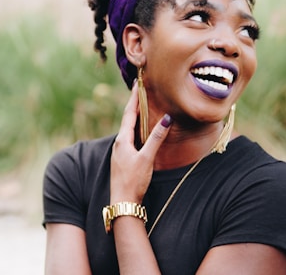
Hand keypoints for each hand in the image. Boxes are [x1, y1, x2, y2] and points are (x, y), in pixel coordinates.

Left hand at [110, 82, 171, 203]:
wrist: (123, 201)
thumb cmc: (133, 181)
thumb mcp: (147, 158)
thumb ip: (156, 139)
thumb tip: (166, 118)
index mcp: (122, 140)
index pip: (129, 114)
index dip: (134, 99)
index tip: (137, 84)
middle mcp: (119, 143)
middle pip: (127, 118)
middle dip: (134, 104)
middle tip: (139, 90)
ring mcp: (120, 151)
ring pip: (128, 128)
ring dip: (134, 116)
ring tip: (140, 105)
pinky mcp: (123, 158)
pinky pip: (130, 137)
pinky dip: (135, 128)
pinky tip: (140, 130)